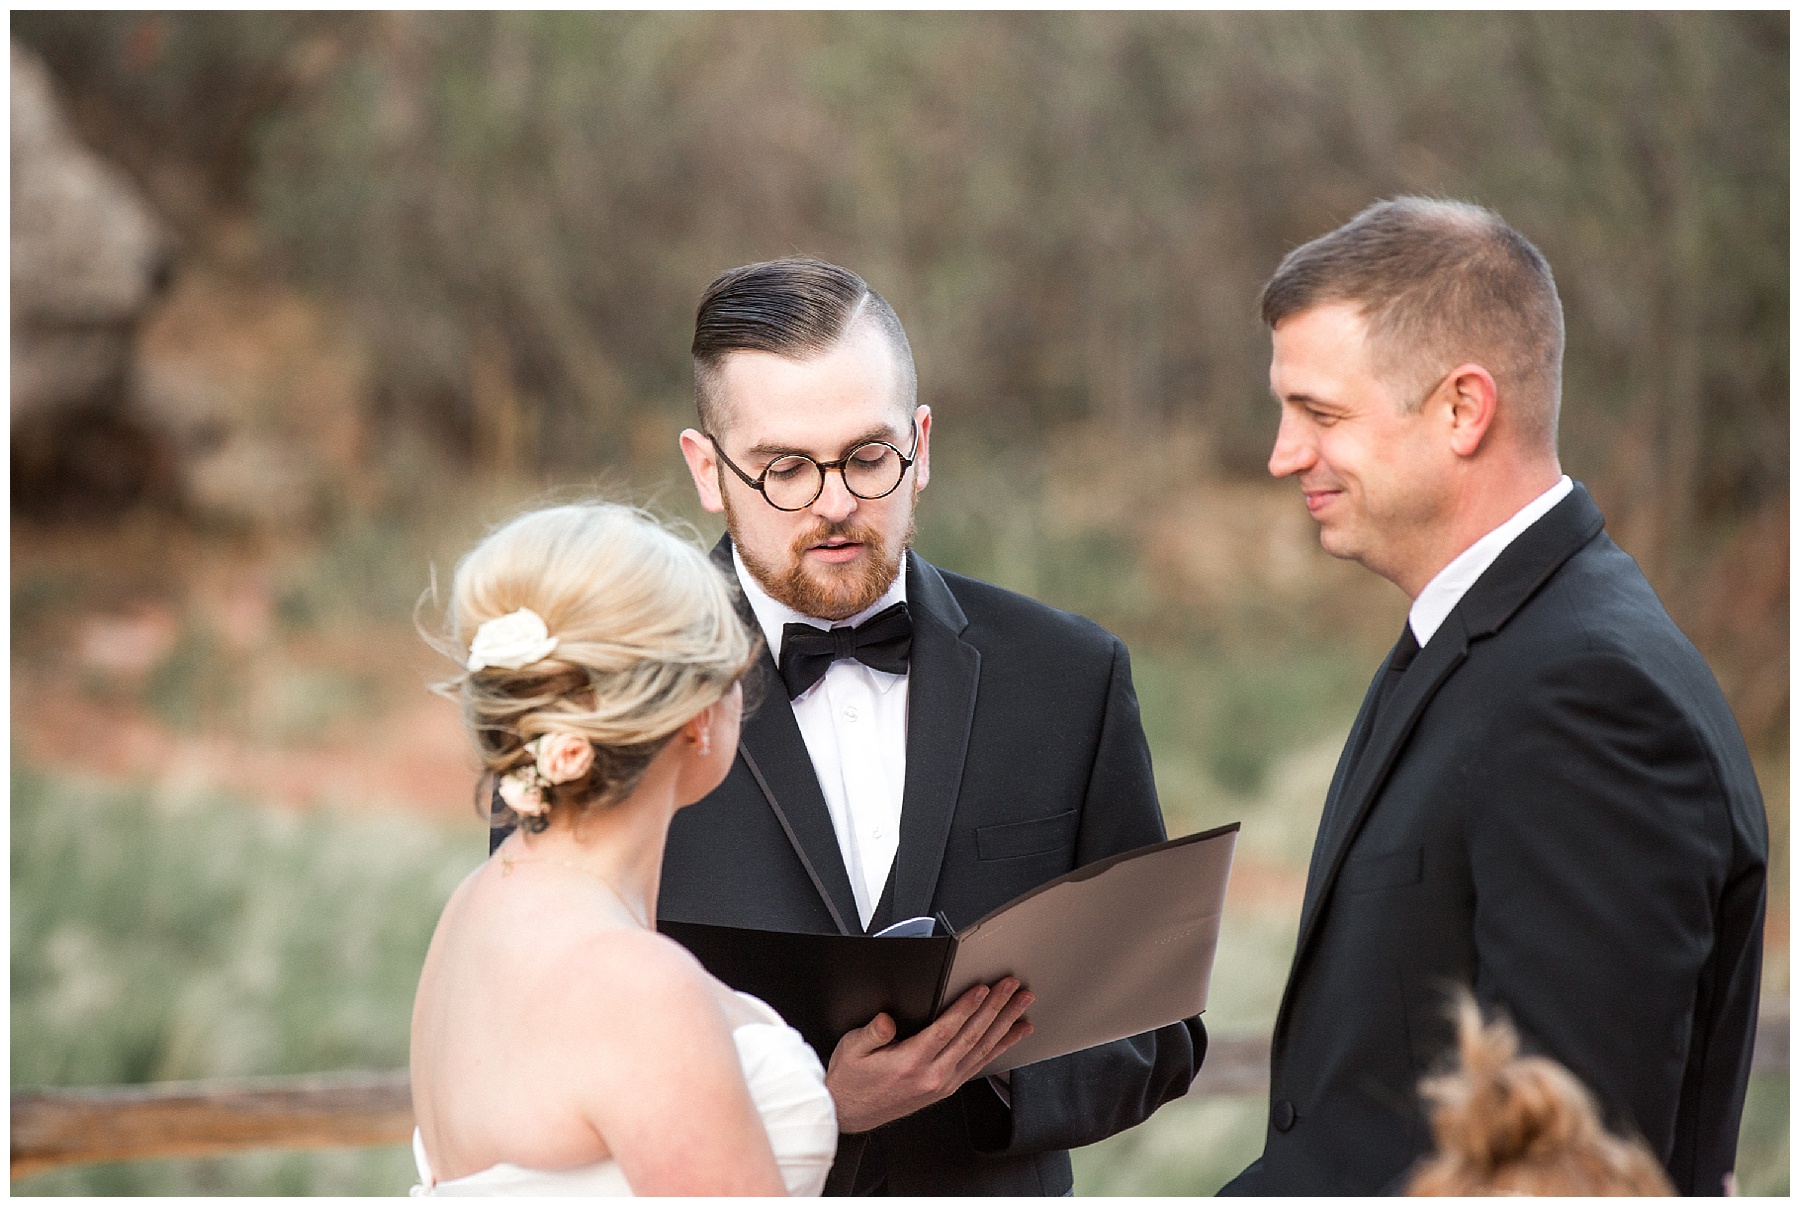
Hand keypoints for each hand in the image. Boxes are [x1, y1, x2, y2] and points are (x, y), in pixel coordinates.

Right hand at [825, 978, 1033, 1134]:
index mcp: (910, 1063)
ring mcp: (942, 1084)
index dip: (967, 1008)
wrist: (849, 1114)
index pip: (946, 1030)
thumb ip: (872, 1033)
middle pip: (972, 1037)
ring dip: (1004, 1025)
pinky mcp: (946, 1088)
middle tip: (1012, 989)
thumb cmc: (851, 1080)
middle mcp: (932, 1076)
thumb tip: (887, 1020)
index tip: (983, 989)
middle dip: (995, 1009)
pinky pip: (979, 1064)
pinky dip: (1000, 1047)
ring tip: (1022, 1006)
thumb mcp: (851, 1050)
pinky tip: (1013, 1034)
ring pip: (981, 1051)